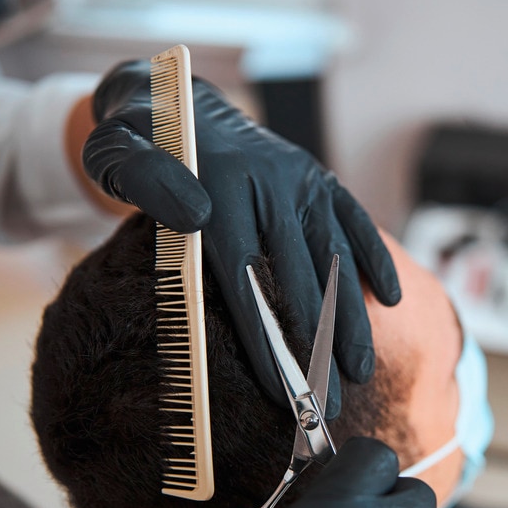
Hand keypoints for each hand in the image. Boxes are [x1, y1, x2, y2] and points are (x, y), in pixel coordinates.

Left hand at [83, 60, 400, 417]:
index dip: (267, 340)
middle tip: (327, 405)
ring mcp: (302, 179)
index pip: (247, 277)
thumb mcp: (116, 152)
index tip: (283, 393)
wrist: (176, 103)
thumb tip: (193, 215)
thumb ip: (143, 179)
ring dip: (352, 317)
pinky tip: (391, 301)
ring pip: (335, 256)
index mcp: (219, 185)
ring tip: (360, 371)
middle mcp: (270, 182)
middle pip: (300, 278)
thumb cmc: (141, 145)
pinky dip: (376, 260)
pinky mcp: (320, 178)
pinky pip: (355, 222)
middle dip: (317, 348)